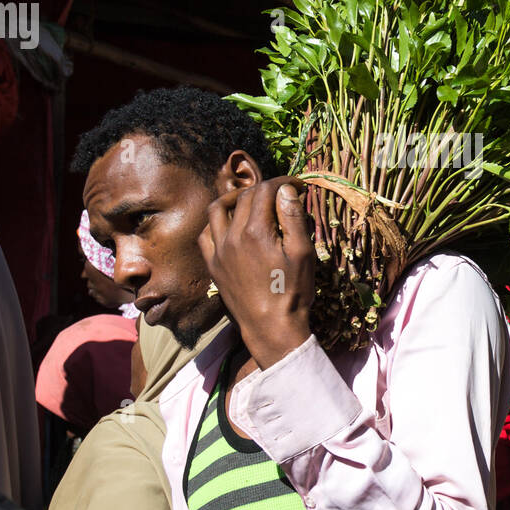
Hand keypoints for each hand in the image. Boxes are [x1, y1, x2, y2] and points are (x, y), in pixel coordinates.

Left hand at [198, 180, 314, 368]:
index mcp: (257, 231)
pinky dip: (217, 222)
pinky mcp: (212, 264)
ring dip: (235, 198)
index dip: (283, 182)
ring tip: (251, 201)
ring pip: (218, 208)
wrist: (270, 327)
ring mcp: (218, 250)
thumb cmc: (292, 291)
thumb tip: (286, 189)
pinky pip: (206, 233)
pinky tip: (230, 225)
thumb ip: (293, 218)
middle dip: (265, 188)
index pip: (266, 190)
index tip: (298, 186)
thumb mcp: (303, 253)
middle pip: (244, 196)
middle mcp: (232, 236)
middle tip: (281, 193)